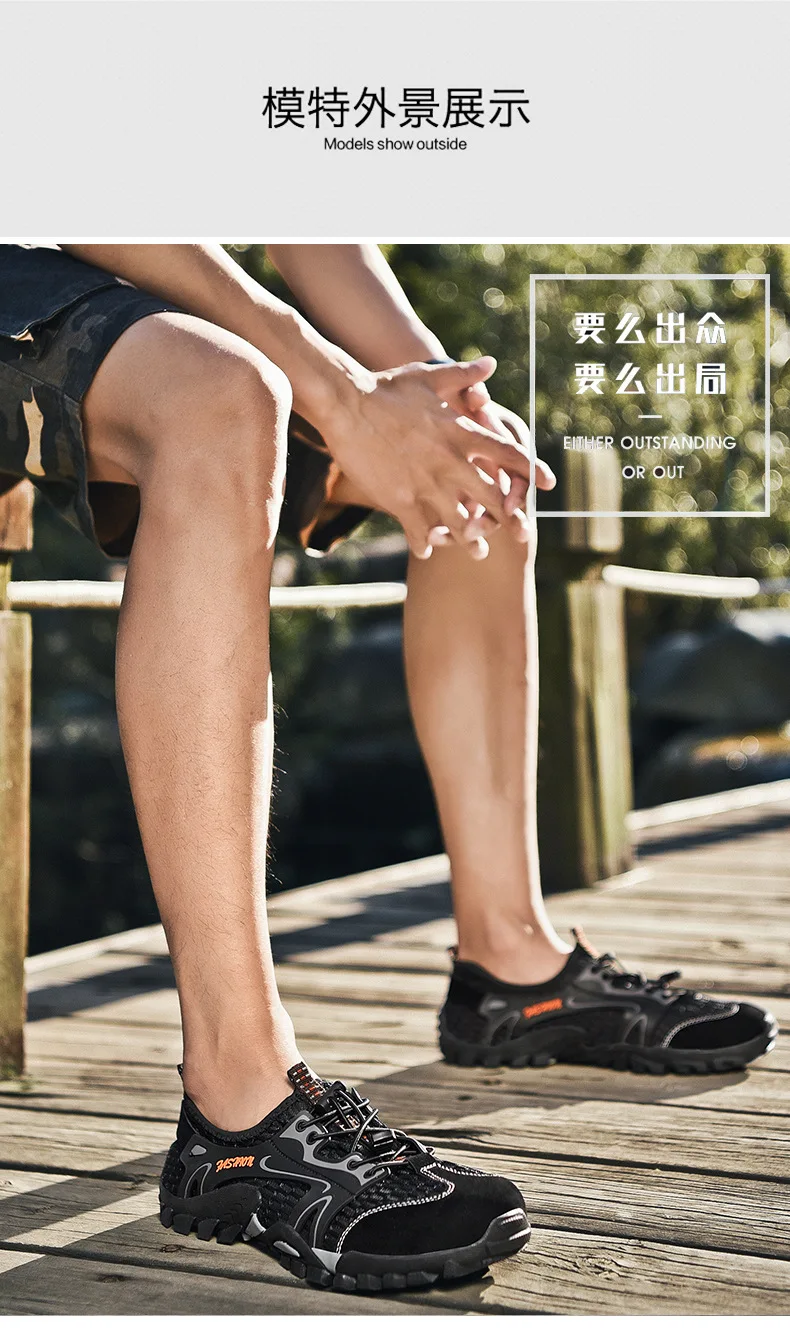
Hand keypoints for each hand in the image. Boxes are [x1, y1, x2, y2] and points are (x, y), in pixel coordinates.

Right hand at [317, 357, 539, 559]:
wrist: (346, 403)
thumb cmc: (387, 388)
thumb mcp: (430, 376)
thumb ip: (464, 375)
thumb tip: (491, 364)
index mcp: (463, 433)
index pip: (510, 454)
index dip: (532, 471)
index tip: (546, 485)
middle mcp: (452, 462)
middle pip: (494, 498)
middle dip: (508, 518)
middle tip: (518, 533)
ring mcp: (428, 485)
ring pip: (462, 524)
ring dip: (471, 540)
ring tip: (478, 551)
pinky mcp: (402, 501)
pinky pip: (422, 533)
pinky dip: (427, 544)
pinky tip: (427, 550)